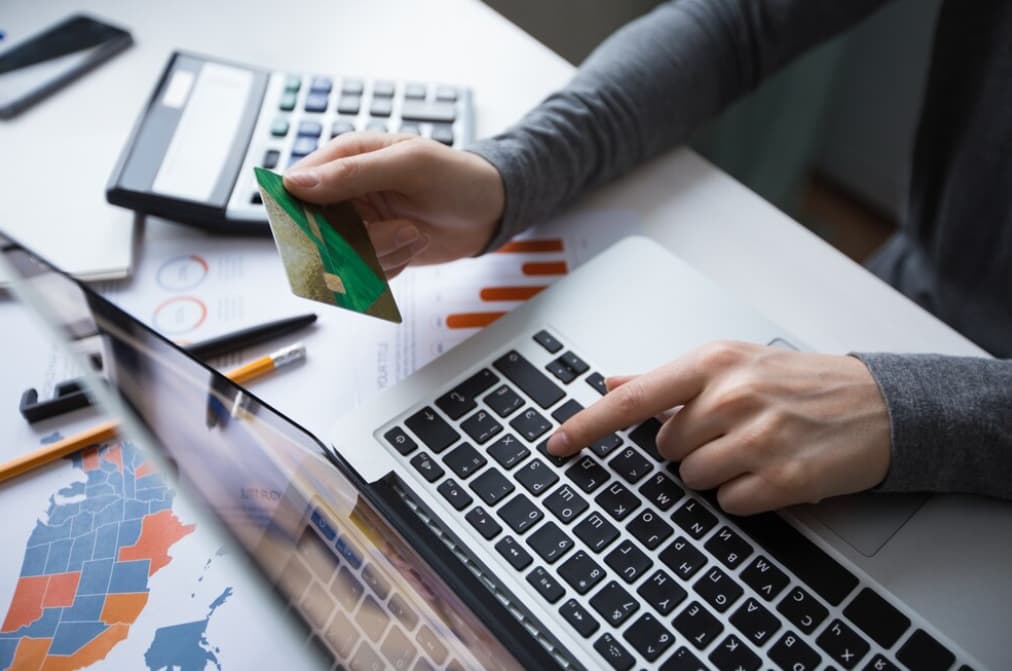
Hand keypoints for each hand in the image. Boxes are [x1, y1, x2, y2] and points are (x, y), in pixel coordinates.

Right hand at [284, 132, 504, 277]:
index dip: (303, 211)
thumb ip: (353, 173)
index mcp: (345, 158)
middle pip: (315, 232)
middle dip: (356, 241)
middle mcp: (345, 193)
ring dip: (382, 253)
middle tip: (398, 229)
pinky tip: (413, 245)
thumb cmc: (457, 176)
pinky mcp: (372, 251)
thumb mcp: (410, 164)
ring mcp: (357, 225)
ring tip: (414, 232)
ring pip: (340, 258)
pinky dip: (391, 266)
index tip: (329, 226)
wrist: (489, 210)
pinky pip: (362, 274)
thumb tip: (298, 183)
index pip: (296, 186)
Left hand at [547, 341, 890, 514]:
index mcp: (712, 363)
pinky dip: (745, 493)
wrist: (876, 404)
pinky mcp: (782, 478)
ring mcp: (757, 438)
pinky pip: (729, 502)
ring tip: (756, 447)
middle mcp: (731, 396)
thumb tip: (610, 380)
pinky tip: (772, 468)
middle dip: (691, 446)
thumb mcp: (730, 363)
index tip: (556, 444)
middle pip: (666, 450)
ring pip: (692, 478)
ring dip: (718, 472)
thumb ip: (665, 378)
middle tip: (733, 430)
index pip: (634, 399)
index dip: (588, 425)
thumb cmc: (798, 381)